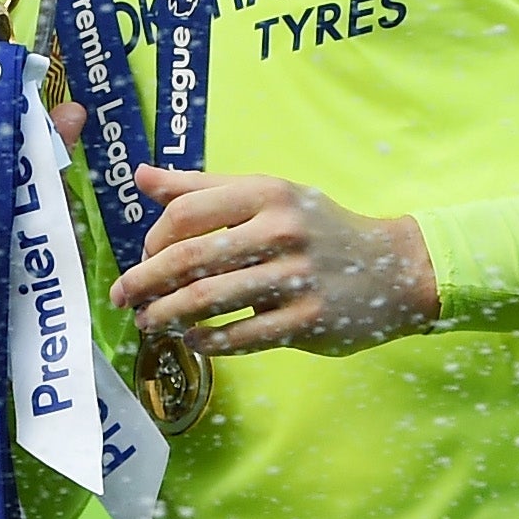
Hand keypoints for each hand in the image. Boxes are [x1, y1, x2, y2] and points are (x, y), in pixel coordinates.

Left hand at [114, 167, 439, 355]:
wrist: (396, 269)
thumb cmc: (319, 228)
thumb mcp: (268, 195)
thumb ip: (202, 187)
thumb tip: (140, 176)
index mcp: (266, 195)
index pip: (186, 213)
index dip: (152, 239)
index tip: (141, 257)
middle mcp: (281, 231)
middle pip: (189, 259)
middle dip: (145, 281)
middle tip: (122, 297)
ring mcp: (296, 278)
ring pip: (209, 300)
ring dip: (168, 315)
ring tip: (148, 321)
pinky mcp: (308, 320)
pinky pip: (242, 336)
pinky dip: (208, 341)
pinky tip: (192, 340)